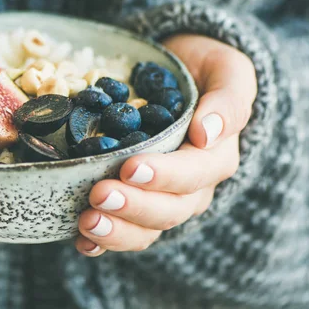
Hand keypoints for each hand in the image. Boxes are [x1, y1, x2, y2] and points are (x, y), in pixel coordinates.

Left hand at [76, 34, 256, 255]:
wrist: (176, 70)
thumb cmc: (201, 67)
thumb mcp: (226, 70)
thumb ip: (228, 99)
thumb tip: (206, 133)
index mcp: (214, 156)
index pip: (194, 174)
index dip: (165, 176)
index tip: (131, 168)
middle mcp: (190, 185)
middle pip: (168, 210)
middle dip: (133, 206)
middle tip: (98, 194)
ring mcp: (161, 197)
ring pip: (146, 228)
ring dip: (116, 230)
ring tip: (87, 221)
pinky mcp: (134, 200)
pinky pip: (124, 230)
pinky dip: (102, 241)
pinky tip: (81, 241)